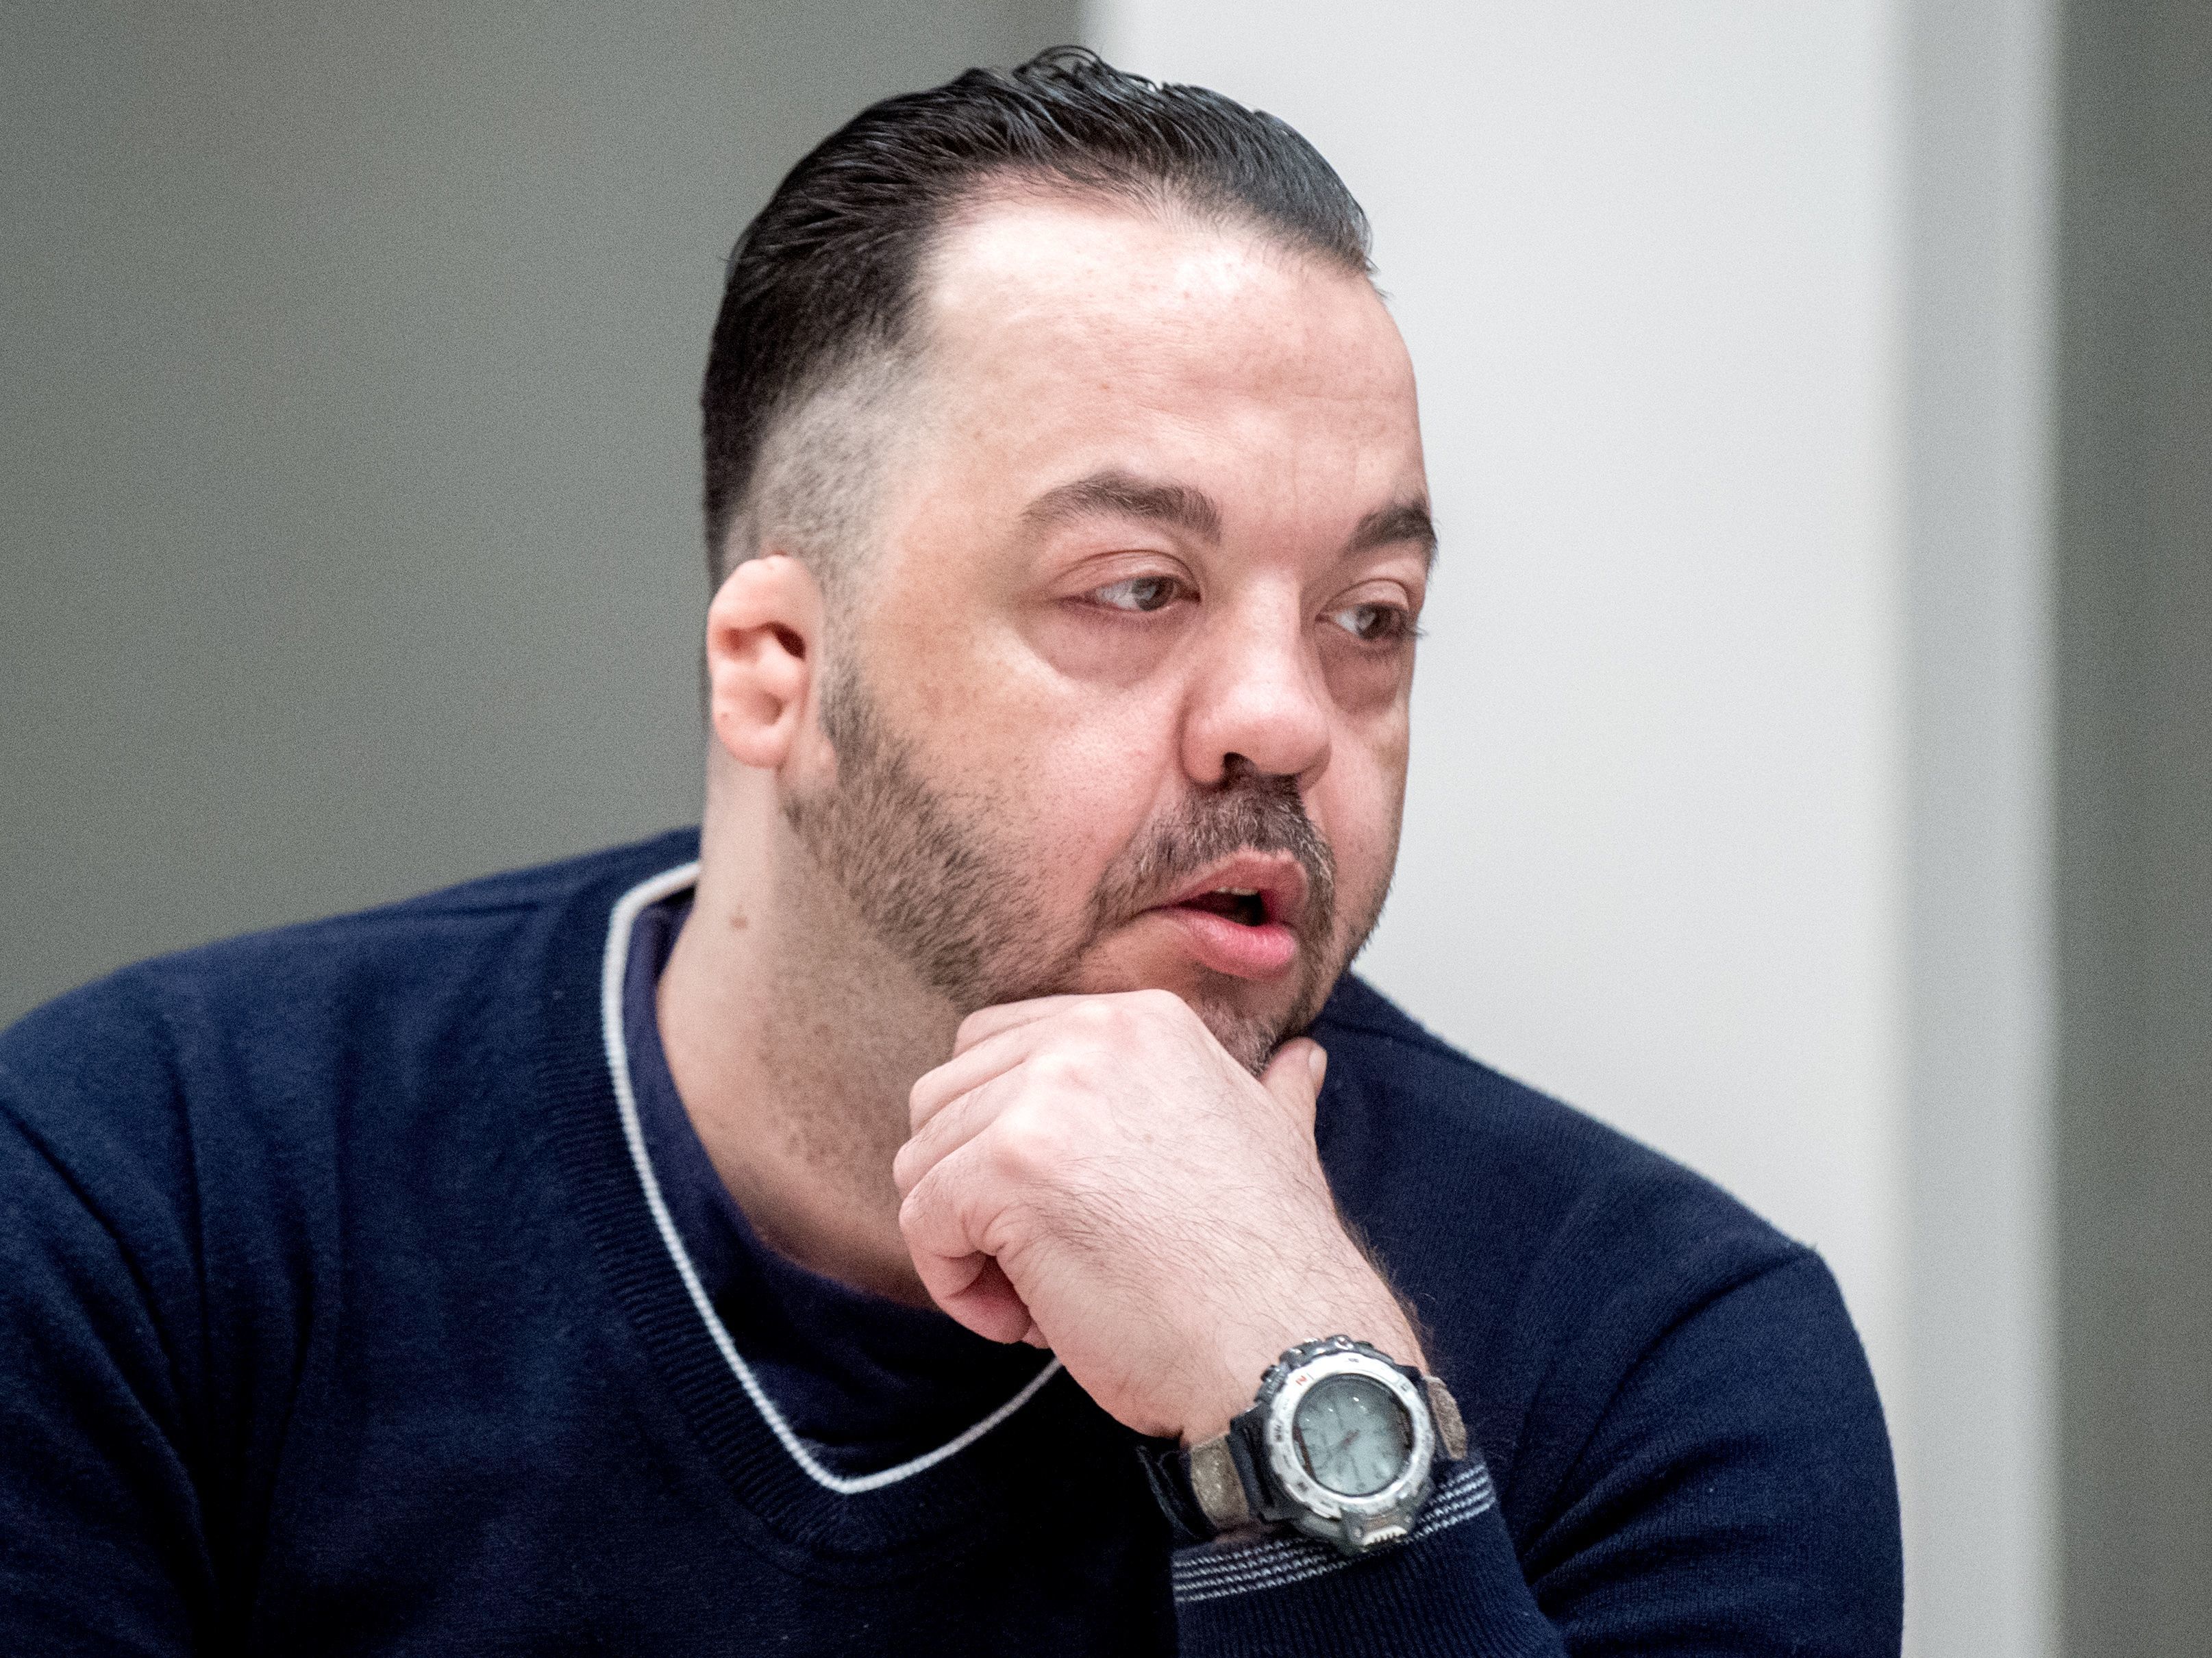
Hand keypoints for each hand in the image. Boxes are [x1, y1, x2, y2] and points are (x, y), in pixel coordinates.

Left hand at [892, 989, 1423, 1442]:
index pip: (998, 1045)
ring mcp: (1044, 1098)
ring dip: (964, 1241)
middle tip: (1046, 1259)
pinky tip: (1028, 1322)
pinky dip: (955, 1286)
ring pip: (923, 1161)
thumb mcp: (1278, 1141)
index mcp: (1143, 1019)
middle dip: (968, 1187)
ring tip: (1044, 1296)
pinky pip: (921, 1220)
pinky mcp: (1006, 1169)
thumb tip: (1299, 1062)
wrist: (1286, 1351)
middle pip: (945, 1097)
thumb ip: (1269, 1090)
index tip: (1059, 1208)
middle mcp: (1089, 1035)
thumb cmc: (1272, 1269)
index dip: (1001, 1136)